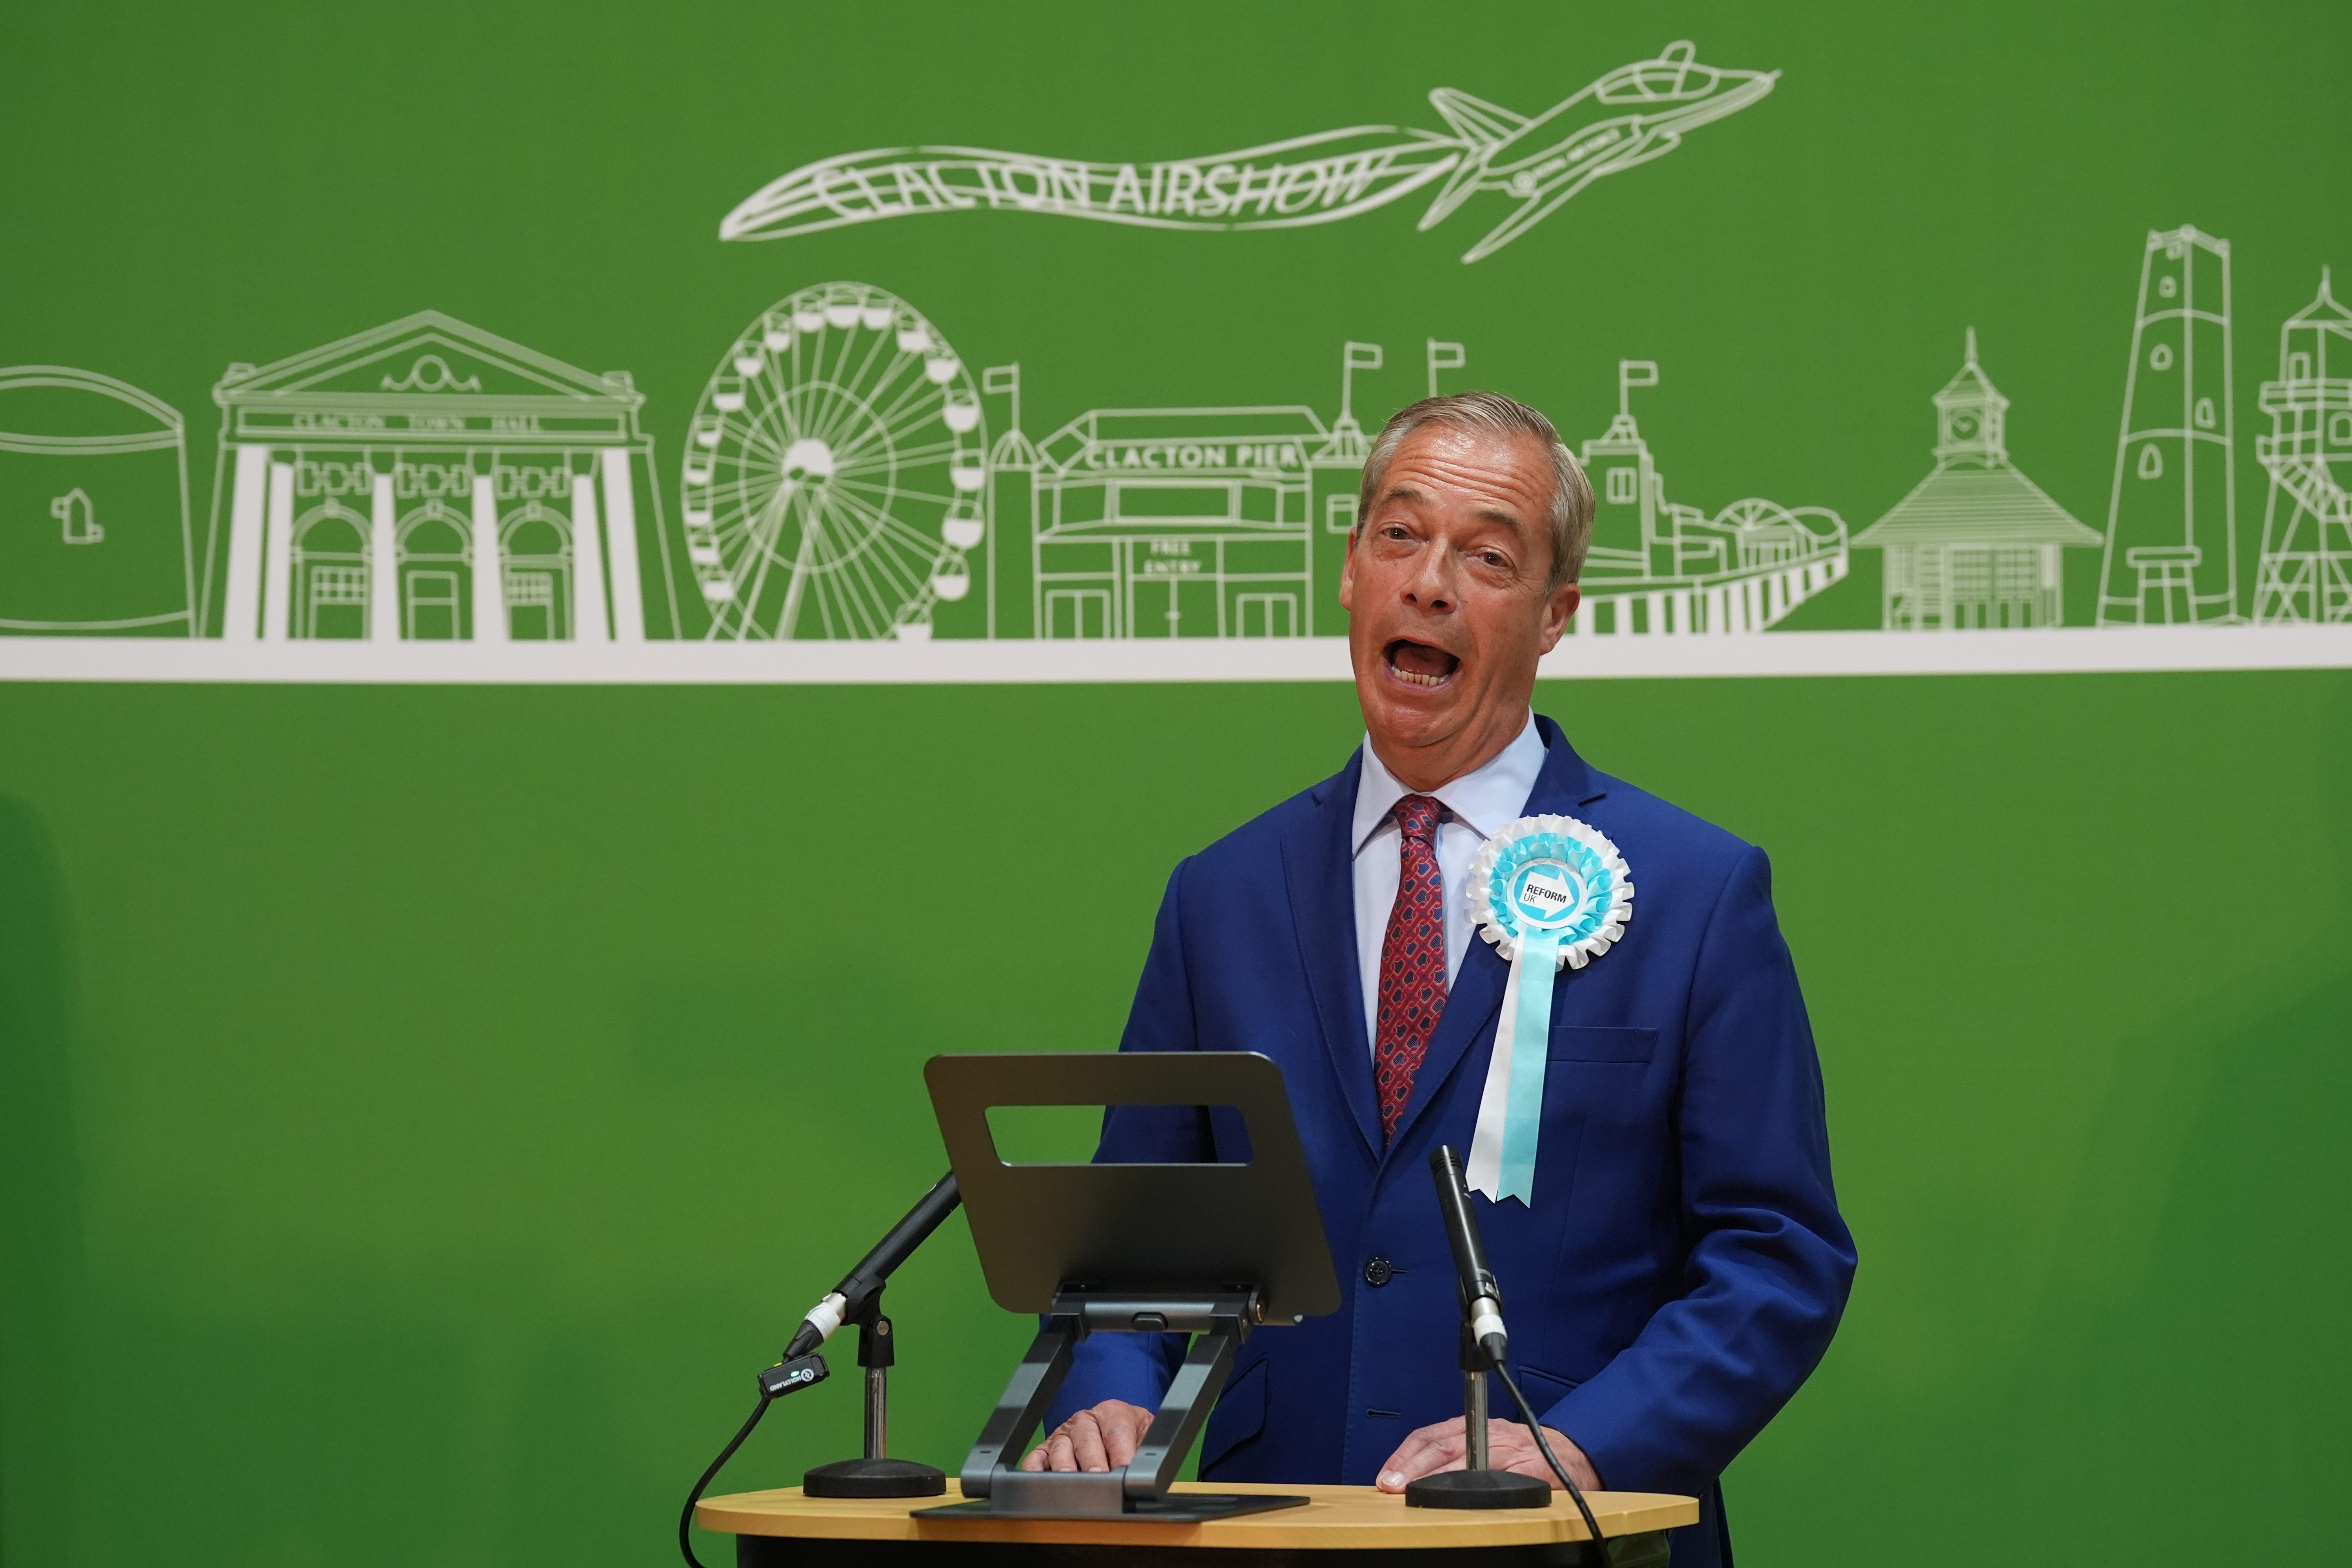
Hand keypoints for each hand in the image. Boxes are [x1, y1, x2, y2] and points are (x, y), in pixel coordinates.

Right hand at [1019, 1400, 1155, 1472]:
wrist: (1122, 1429)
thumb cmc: (1133, 1435)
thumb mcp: (1146, 1437)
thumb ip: (1144, 1452)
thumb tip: (1143, 1471)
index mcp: (1112, 1412)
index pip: (1116, 1431)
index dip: (1121, 1452)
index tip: (1124, 1470)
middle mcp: (1085, 1421)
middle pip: (1086, 1440)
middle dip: (1093, 1462)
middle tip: (1099, 1480)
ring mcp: (1063, 1435)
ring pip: (1060, 1449)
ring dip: (1066, 1469)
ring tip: (1072, 1486)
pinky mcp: (1046, 1450)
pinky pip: (1036, 1459)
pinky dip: (1034, 1471)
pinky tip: (1039, 1483)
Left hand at [1376, 1416, 1600, 1492]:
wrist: (1574, 1454)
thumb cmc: (1524, 1452)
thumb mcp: (1487, 1445)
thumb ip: (1458, 1455)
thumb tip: (1414, 1478)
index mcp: (1474, 1427)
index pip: (1431, 1436)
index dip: (1406, 1454)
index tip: (1387, 1475)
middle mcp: (1488, 1433)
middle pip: (1442, 1446)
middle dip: (1413, 1466)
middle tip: (1393, 1485)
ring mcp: (1511, 1450)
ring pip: (1467, 1461)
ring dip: (1437, 1479)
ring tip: (1416, 1494)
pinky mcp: (1533, 1468)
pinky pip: (1503, 1479)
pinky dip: (1480, 1489)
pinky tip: (1463, 1500)